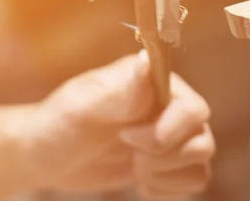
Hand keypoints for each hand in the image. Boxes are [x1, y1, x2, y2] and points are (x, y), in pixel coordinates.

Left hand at [10, 49, 214, 198]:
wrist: (47, 154)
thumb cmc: (59, 123)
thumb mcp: (82, 107)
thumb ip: (121, 91)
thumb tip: (148, 61)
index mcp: (157, 83)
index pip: (194, 109)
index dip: (166, 132)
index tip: (124, 135)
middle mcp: (172, 105)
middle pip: (202, 138)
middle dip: (164, 156)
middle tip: (129, 153)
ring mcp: (173, 134)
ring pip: (202, 160)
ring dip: (167, 173)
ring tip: (136, 168)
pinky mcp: (170, 162)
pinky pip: (195, 180)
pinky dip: (169, 189)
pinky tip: (142, 182)